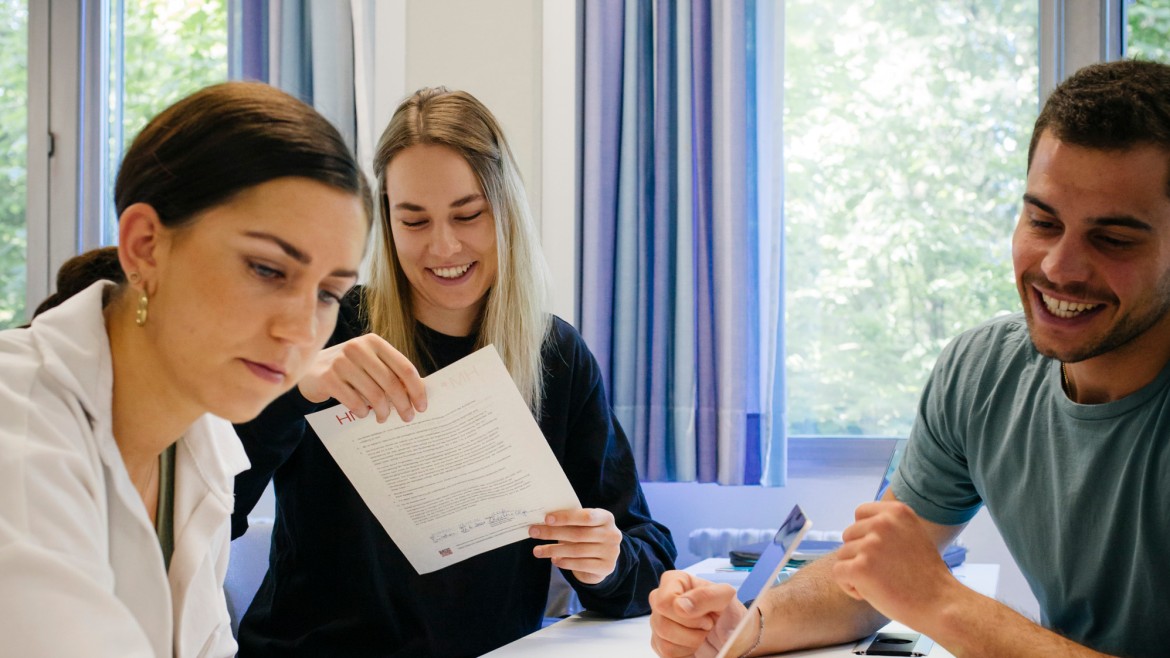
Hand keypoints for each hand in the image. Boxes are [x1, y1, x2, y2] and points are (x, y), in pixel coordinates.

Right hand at [297, 334, 426, 421]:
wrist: (310, 369)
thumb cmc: (348, 369)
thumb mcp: (369, 364)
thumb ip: (390, 374)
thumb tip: (416, 397)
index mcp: (374, 342)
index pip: (404, 367)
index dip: (417, 389)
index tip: (422, 406)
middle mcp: (358, 348)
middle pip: (391, 383)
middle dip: (403, 404)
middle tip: (408, 418)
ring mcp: (341, 362)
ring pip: (374, 395)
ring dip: (383, 412)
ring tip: (384, 418)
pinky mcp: (327, 378)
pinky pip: (355, 402)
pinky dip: (363, 412)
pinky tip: (364, 414)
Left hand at [529, 508, 621, 584]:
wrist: (604, 558)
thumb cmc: (588, 536)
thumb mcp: (584, 526)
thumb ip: (570, 522)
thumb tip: (543, 521)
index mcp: (606, 518)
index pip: (586, 516)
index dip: (566, 517)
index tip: (546, 518)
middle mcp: (612, 534)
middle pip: (578, 534)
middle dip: (553, 533)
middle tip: (533, 532)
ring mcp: (611, 552)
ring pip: (576, 551)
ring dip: (553, 550)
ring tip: (537, 550)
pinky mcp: (606, 567)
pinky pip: (580, 565)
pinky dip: (564, 562)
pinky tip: (553, 560)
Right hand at [648, 571, 748, 657]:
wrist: (733, 638)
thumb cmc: (729, 613)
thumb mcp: (727, 599)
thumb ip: (706, 595)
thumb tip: (680, 606)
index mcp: (674, 581)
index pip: (664, 600)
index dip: (686, 614)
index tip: (706, 616)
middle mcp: (661, 599)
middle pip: (661, 622)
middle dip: (691, 630)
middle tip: (708, 625)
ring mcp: (658, 621)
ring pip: (663, 640)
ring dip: (691, 642)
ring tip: (703, 634)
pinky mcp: (660, 642)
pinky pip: (666, 653)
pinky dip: (686, 652)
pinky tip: (695, 644)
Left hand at [832, 501, 957, 627]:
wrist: (940, 604)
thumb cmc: (925, 576)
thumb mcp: (912, 535)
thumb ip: (889, 526)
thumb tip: (859, 525)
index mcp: (897, 511)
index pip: (860, 513)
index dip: (864, 535)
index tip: (881, 552)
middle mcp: (883, 523)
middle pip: (849, 535)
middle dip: (860, 555)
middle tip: (885, 572)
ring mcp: (870, 545)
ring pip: (843, 555)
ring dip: (857, 572)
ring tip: (882, 583)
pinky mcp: (860, 567)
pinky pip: (838, 572)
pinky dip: (849, 586)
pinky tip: (870, 593)